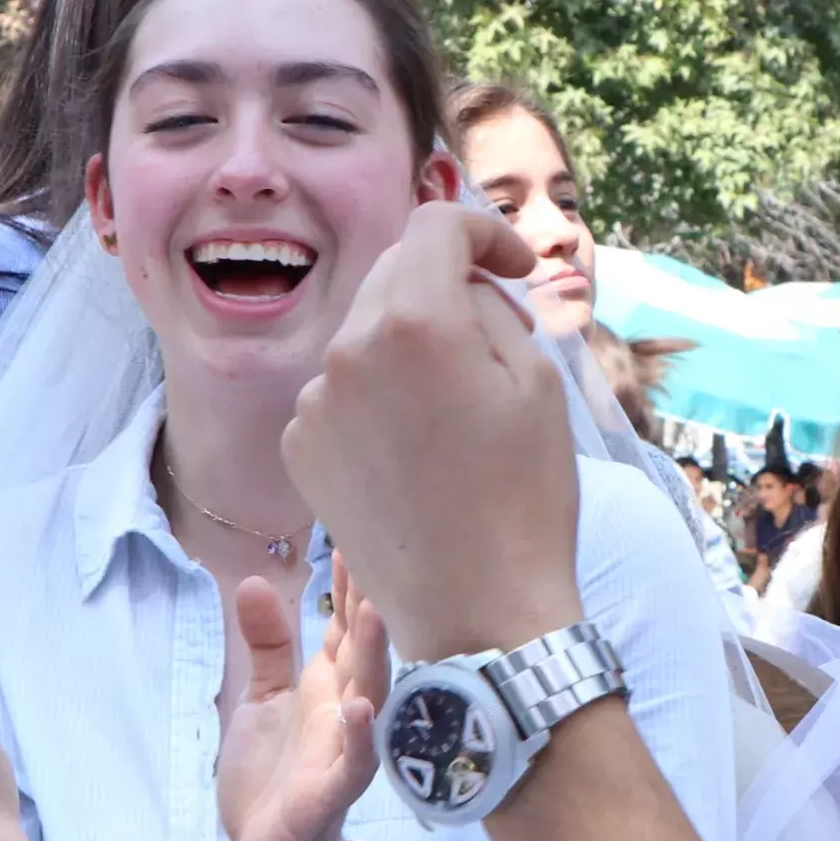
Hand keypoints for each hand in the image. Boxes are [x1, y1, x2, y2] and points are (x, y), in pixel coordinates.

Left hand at [216, 559, 390, 840]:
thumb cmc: (271, 779)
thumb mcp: (261, 702)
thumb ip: (267, 646)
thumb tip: (255, 582)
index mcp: (329, 686)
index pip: (344, 625)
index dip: (349, 583)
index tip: (355, 528)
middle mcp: (344, 711)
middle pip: (362, 650)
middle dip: (368, 603)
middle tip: (377, 549)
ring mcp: (342, 751)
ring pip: (368, 697)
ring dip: (370, 657)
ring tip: (371, 613)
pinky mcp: (330, 794)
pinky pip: (353, 763)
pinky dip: (358, 735)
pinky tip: (359, 706)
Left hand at [283, 202, 582, 661]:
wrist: (478, 614)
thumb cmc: (525, 500)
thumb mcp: (537, 382)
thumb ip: (492, 305)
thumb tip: (463, 285)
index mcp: (412, 323)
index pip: (435, 227)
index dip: (484, 232)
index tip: (514, 268)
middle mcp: (346, 351)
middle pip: (394, 274)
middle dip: (447, 286)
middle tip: (498, 333)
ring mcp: (314, 403)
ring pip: (366, 334)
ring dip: (410, 342)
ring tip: (458, 403)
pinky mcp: (302, 448)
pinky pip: (341, 390)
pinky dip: (378, 394)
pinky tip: (417, 445)